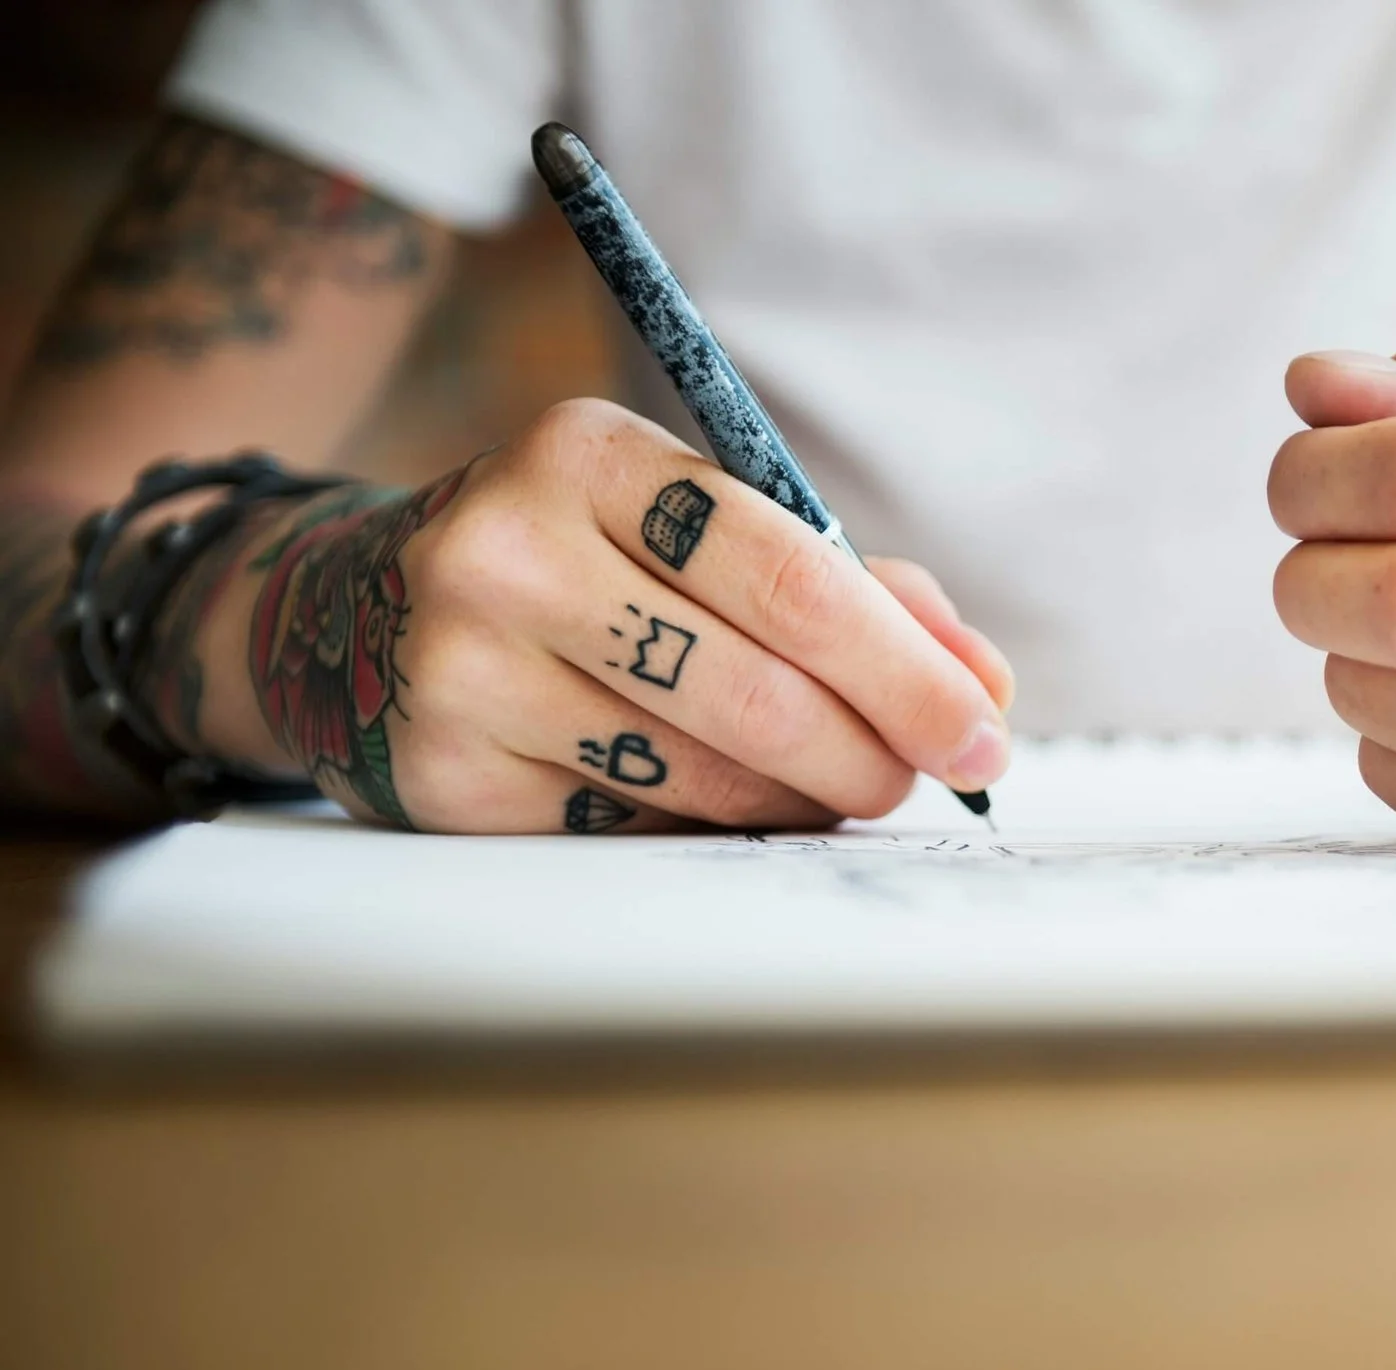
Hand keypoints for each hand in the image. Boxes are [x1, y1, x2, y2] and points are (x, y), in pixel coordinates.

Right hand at [197, 399, 1013, 832]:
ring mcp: (466, 668)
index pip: (786, 574)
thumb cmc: (591, 569)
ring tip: (828, 786)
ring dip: (801, 800)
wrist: (355, 613)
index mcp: (589, 456)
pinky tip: (717, 802)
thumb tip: (984, 685)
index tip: (984, 729)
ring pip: (703, 777)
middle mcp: (509, 550)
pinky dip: (711, 828)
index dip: (906, 669)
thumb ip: (855, 593)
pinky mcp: (452, 776)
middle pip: (754, 690)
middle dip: (872, 752)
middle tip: (922, 779)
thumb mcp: (701, 534)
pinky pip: (638, 829)